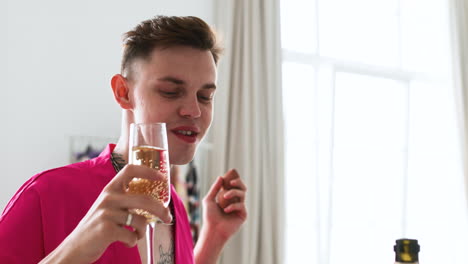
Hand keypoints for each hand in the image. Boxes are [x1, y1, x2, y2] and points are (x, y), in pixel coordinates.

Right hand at [41, 164, 171, 263]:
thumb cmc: (98, 227)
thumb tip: (155, 201)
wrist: (75, 248)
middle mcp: (108, 198)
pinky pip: (132, 236)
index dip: (148, 171)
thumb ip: (125, 200)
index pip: (130, 170)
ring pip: (140, 221)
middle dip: (161, 210)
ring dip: (142, 231)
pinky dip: (132, 242)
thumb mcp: (108, 207)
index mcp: (110, 189)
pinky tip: (125, 242)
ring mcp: (106, 213)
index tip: (162, 177)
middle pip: (144, 199)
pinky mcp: (106, 230)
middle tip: (167, 218)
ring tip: (136, 235)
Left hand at [202, 169, 246, 241]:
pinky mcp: (243, 215)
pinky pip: (241, 205)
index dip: (233, 180)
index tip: (228, 177)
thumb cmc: (210, 216)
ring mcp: (240, 208)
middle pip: (242, 188)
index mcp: (228, 198)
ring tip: (224, 196)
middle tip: (231, 182)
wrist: (213, 230)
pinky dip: (233, 206)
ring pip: (242, 194)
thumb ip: (215, 188)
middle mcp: (235, 202)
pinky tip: (226, 210)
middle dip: (238, 182)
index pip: (234, 186)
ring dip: (233, 193)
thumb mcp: (209, 199)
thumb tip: (221, 177)